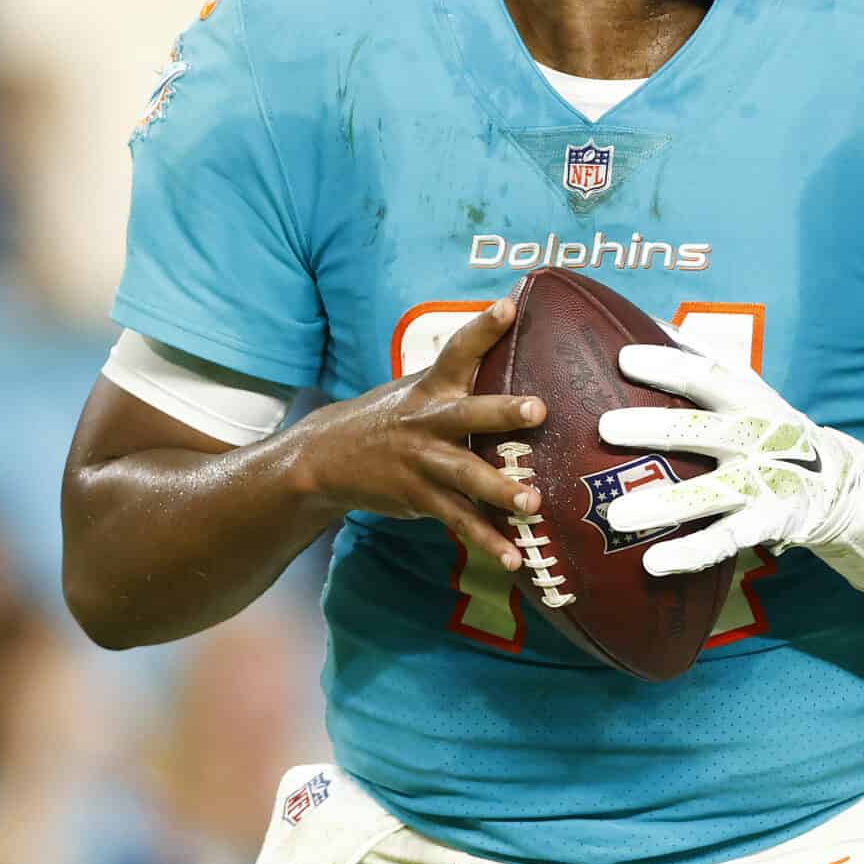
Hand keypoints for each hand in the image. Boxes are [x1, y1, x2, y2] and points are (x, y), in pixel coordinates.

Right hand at [290, 301, 547, 570]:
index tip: (509, 306)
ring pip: (466, 475)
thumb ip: (458, 375)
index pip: (458, 350)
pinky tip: (515, 558)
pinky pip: (459, 521)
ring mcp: (423, 462)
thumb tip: (509, 336)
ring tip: (534, 502)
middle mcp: (429, 422)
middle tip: (538, 409)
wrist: (326, 458)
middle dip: (502, 412)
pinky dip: (487, 541)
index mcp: (431, 388)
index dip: (483, 328)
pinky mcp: (419, 497)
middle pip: (468, 414)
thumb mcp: (415, 389)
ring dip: (501, 489)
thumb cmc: (388, 418)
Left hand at [598, 344, 863, 576]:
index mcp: (747, 398)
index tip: (624, 359)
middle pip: (700, 430)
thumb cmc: (772, 427)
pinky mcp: (765, 523)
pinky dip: (690, 553)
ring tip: (616, 515)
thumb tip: (652, 320)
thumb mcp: (749, 388)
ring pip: (708, 493)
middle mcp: (754, 437)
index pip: (707, 375)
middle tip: (604, 428)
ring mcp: (760, 482)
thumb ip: (705, 357)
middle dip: (653, 428)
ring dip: (664, 504)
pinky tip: (652, 563)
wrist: (837, 481)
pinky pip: (723, 539)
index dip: (668, 366)